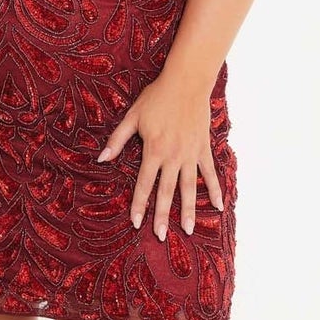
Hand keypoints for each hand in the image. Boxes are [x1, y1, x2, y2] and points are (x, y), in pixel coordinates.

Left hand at [97, 71, 223, 237]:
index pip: (144, 184)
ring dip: (189, 210)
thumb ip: (117, 140)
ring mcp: (191, 154)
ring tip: (189, 230)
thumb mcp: (132, 116)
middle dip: (163, 216)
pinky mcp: (203, 149)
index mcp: (153, 150)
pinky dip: (215, 189)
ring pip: (190, 187)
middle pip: (167, 192)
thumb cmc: (156, 98)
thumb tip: (101, 159)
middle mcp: (173, 156)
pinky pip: (210, 173)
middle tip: (162, 236)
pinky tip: (218, 207)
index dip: (139, 205)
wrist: (187, 82)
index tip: (136, 223)